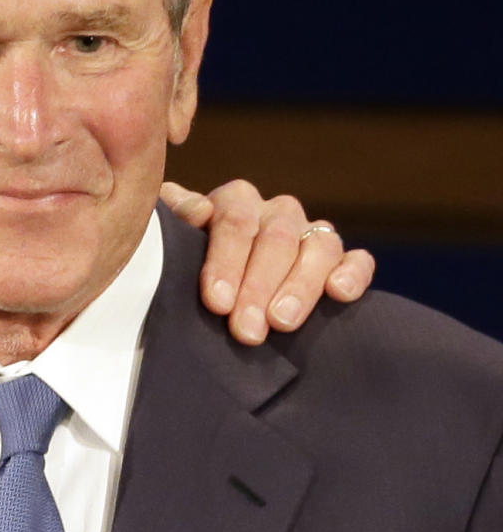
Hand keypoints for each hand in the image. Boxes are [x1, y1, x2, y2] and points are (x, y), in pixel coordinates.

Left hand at [159, 180, 375, 345]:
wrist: (219, 296)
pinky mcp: (342, 261)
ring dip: (301, 286)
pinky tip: (339, 294)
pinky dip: (352, 274)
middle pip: (276, 238)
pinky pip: (357, 260)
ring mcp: (312, 234)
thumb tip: (197, 210)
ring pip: (319, 246)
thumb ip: (176, 221)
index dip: (225, 262)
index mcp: (235, 201)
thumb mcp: (173, 245)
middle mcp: (277, 212)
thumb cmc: (188, 269)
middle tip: (246, 330)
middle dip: (259, 286)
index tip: (216, 302)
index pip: (234, 222)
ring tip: (282, 323)